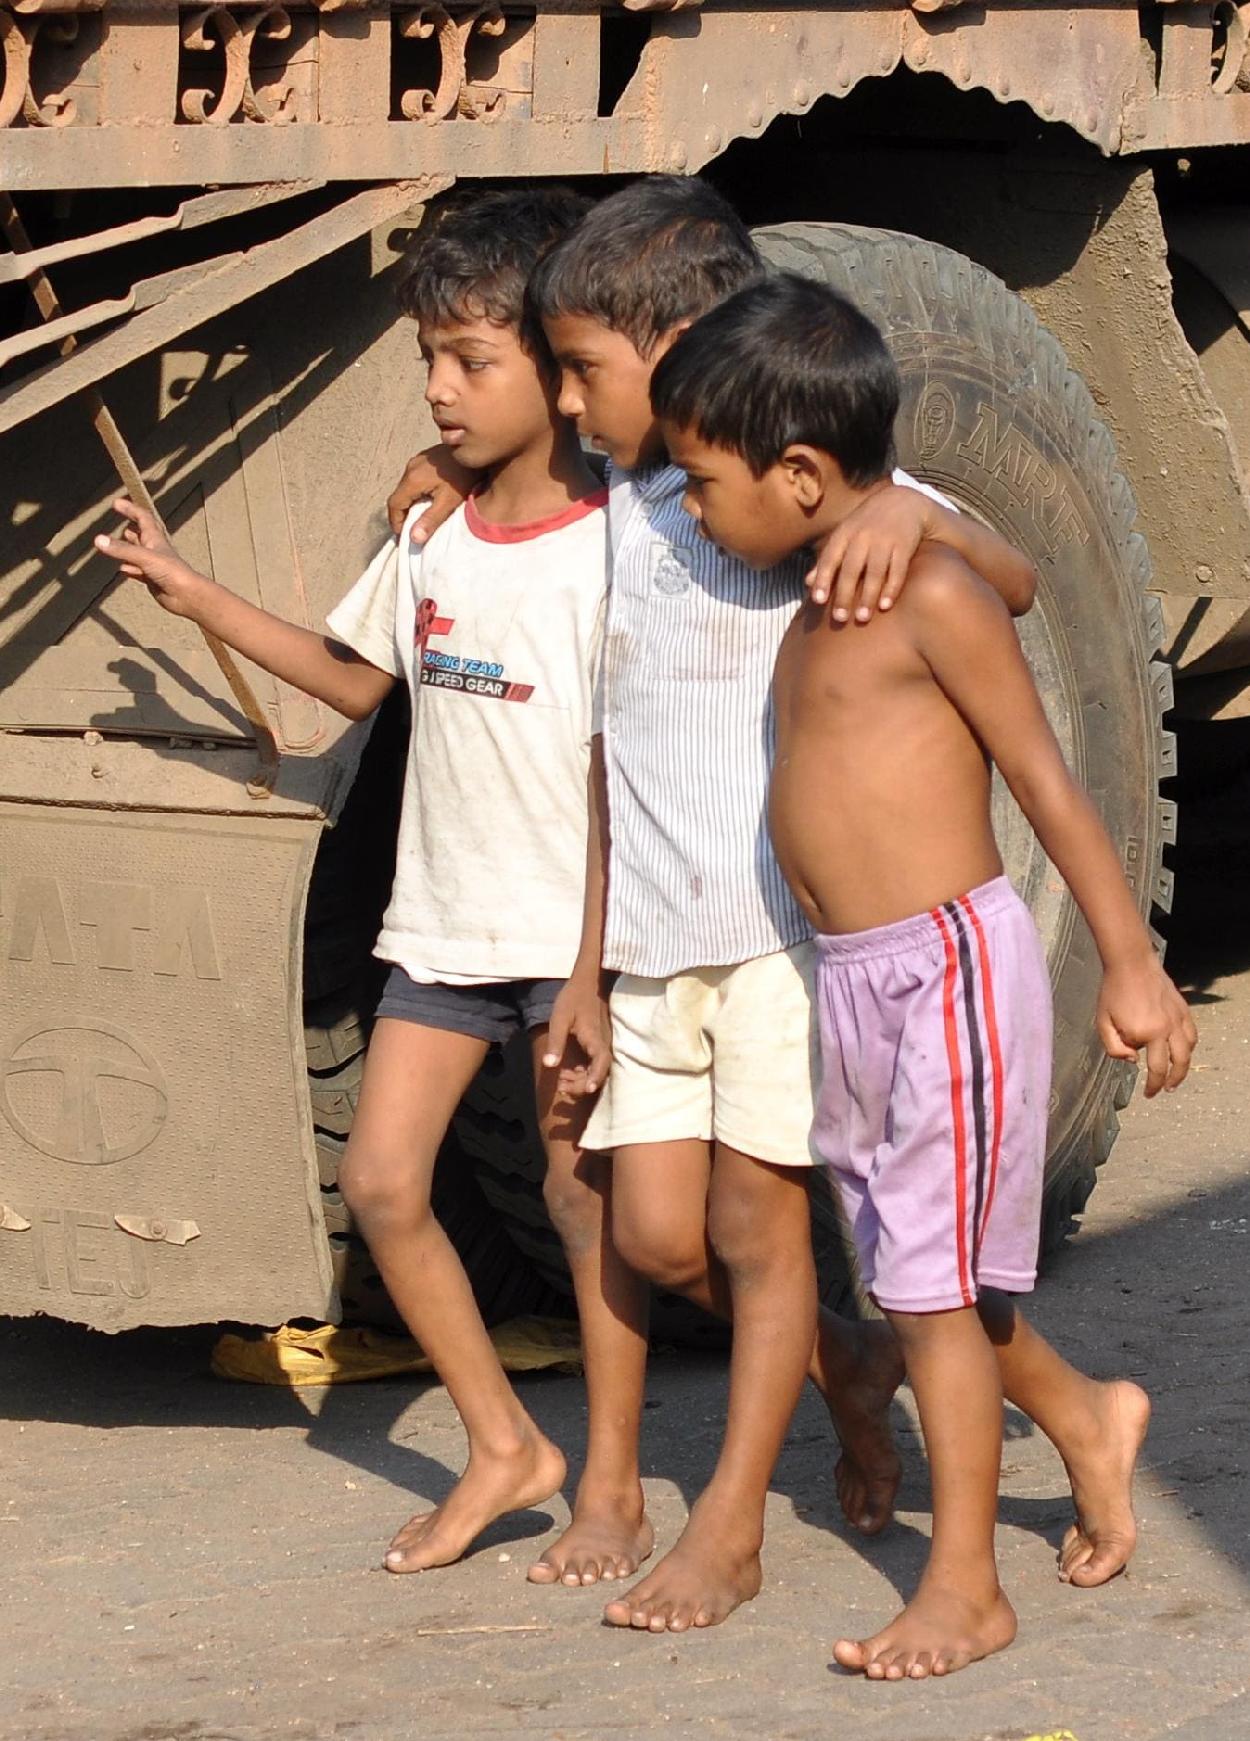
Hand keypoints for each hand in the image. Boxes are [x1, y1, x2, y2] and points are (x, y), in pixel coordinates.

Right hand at [93, 498, 204, 616]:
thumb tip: (98, 539)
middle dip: (130, 525)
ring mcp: (153, 565)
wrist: (187, 595)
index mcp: (155, 539)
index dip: (130, 509)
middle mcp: (154, 550)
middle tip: (120, 517)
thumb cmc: (172, 572)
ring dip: (127, 547)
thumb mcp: (144, 557)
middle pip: (141, 533)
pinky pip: (137, 572)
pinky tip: (122, 570)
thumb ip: (121, 549)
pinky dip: (129, 569)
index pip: (142, 517)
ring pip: (137, 553)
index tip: (116, 503)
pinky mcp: (152, 579)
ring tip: (116, 543)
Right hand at [386, 444, 478, 540]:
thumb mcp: (449, 501)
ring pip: (406, 487)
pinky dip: (417, 493)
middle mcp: (411, 467)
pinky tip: (429, 501)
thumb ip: (430, 520)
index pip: (394, 504)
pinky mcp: (426, 458)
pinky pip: (414, 479)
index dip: (396, 523)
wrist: (478, 449)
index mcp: (413, 479)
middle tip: (412, 530)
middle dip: (403, 515)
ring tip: (420, 518)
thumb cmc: (466, 476)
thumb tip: (414, 538)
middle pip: (399, 496)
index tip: (403, 536)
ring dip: (410, 504)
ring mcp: (418, 460)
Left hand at [542, 975, 611, 1098]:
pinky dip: (583, 1072)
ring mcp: (603, 1044)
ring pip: (598, 1069)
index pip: (601, 1062)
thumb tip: (548, 1065)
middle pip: (599, 1072)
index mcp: (594, 1038)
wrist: (589, 981)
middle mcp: (603, 1043)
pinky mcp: (600, 1043)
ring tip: (561, 1082)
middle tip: (560, 1087)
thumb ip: (555, 1042)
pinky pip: (595, 1063)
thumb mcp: (559, 1018)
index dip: (596, 1078)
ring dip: (582, 1080)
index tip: (588, 1090)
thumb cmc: (573, 998)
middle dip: (581, 1084)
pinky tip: (567, 1073)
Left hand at [806, 482, 934, 621]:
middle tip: (839, 619)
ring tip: (862, 618)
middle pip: (851, 568)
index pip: (830, 558)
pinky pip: (898, 569)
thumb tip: (807, 583)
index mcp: (845, 534)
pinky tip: (885, 605)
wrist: (905, 501)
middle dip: (844, 594)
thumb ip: (827, 559)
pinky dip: (892, 588)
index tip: (818, 600)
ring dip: (868, 596)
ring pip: (875, 571)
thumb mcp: (845, 535)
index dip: (823, 578)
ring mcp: (885, 540)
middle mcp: (863, 536)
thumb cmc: (868, 524)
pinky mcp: (905, 545)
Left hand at [1096, 956, 1196, 1096]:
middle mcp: (1166, 1029)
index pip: (1154, 1069)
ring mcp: (1178, 1018)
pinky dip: (1189, 1047)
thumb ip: (1115, 1048)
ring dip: (1183, 1067)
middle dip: (1171, 1082)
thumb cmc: (1113, 992)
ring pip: (1188, 1051)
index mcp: (1146, 1034)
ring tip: (1176, 1076)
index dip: (1152, 1085)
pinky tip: (1182, 1051)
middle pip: (1177, 1064)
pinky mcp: (1183, 1009)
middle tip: (1165, 1090)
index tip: (1148, 1094)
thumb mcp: (1103, 1022)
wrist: (1131, 964)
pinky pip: (1192, 1034)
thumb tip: (1133, 1061)